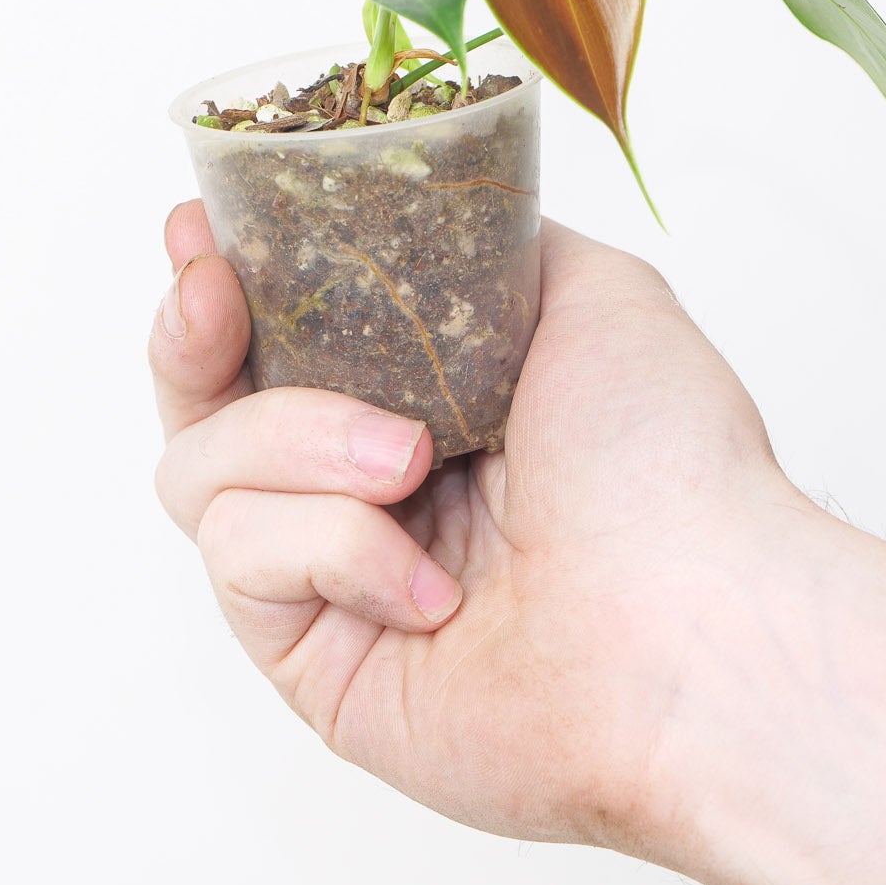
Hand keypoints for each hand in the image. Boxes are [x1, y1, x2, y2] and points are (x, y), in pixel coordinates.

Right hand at [150, 202, 814, 852]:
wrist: (695, 627)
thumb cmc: (667, 463)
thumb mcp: (591, 291)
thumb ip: (483, 247)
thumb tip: (413, 224)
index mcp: (434, 401)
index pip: (289, 335)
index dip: (233, 279)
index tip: (202, 230)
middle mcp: (374, 486)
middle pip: (211, 405)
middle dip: (190, 337)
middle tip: (207, 295)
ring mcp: (337, 576)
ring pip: (205, 470)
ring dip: (297, 438)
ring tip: (409, 459)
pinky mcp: (313, 660)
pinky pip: (244, 559)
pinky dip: (333, 546)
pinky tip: (431, 587)